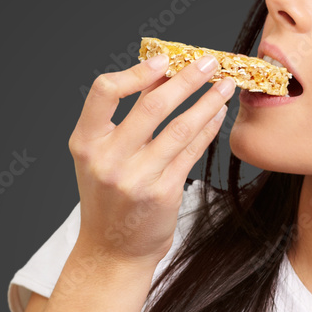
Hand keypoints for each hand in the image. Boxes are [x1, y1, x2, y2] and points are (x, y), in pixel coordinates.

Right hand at [68, 52, 233, 265]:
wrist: (112, 251)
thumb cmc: (110, 198)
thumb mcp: (103, 157)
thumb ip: (126, 118)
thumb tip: (160, 74)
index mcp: (86, 143)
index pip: (104, 92)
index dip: (137, 72)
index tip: (165, 60)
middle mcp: (107, 160)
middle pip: (151, 107)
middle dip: (185, 79)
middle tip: (208, 62)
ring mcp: (136, 178)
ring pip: (179, 128)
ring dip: (207, 102)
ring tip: (225, 86)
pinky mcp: (163, 193)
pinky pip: (191, 152)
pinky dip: (208, 129)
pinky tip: (218, 115)